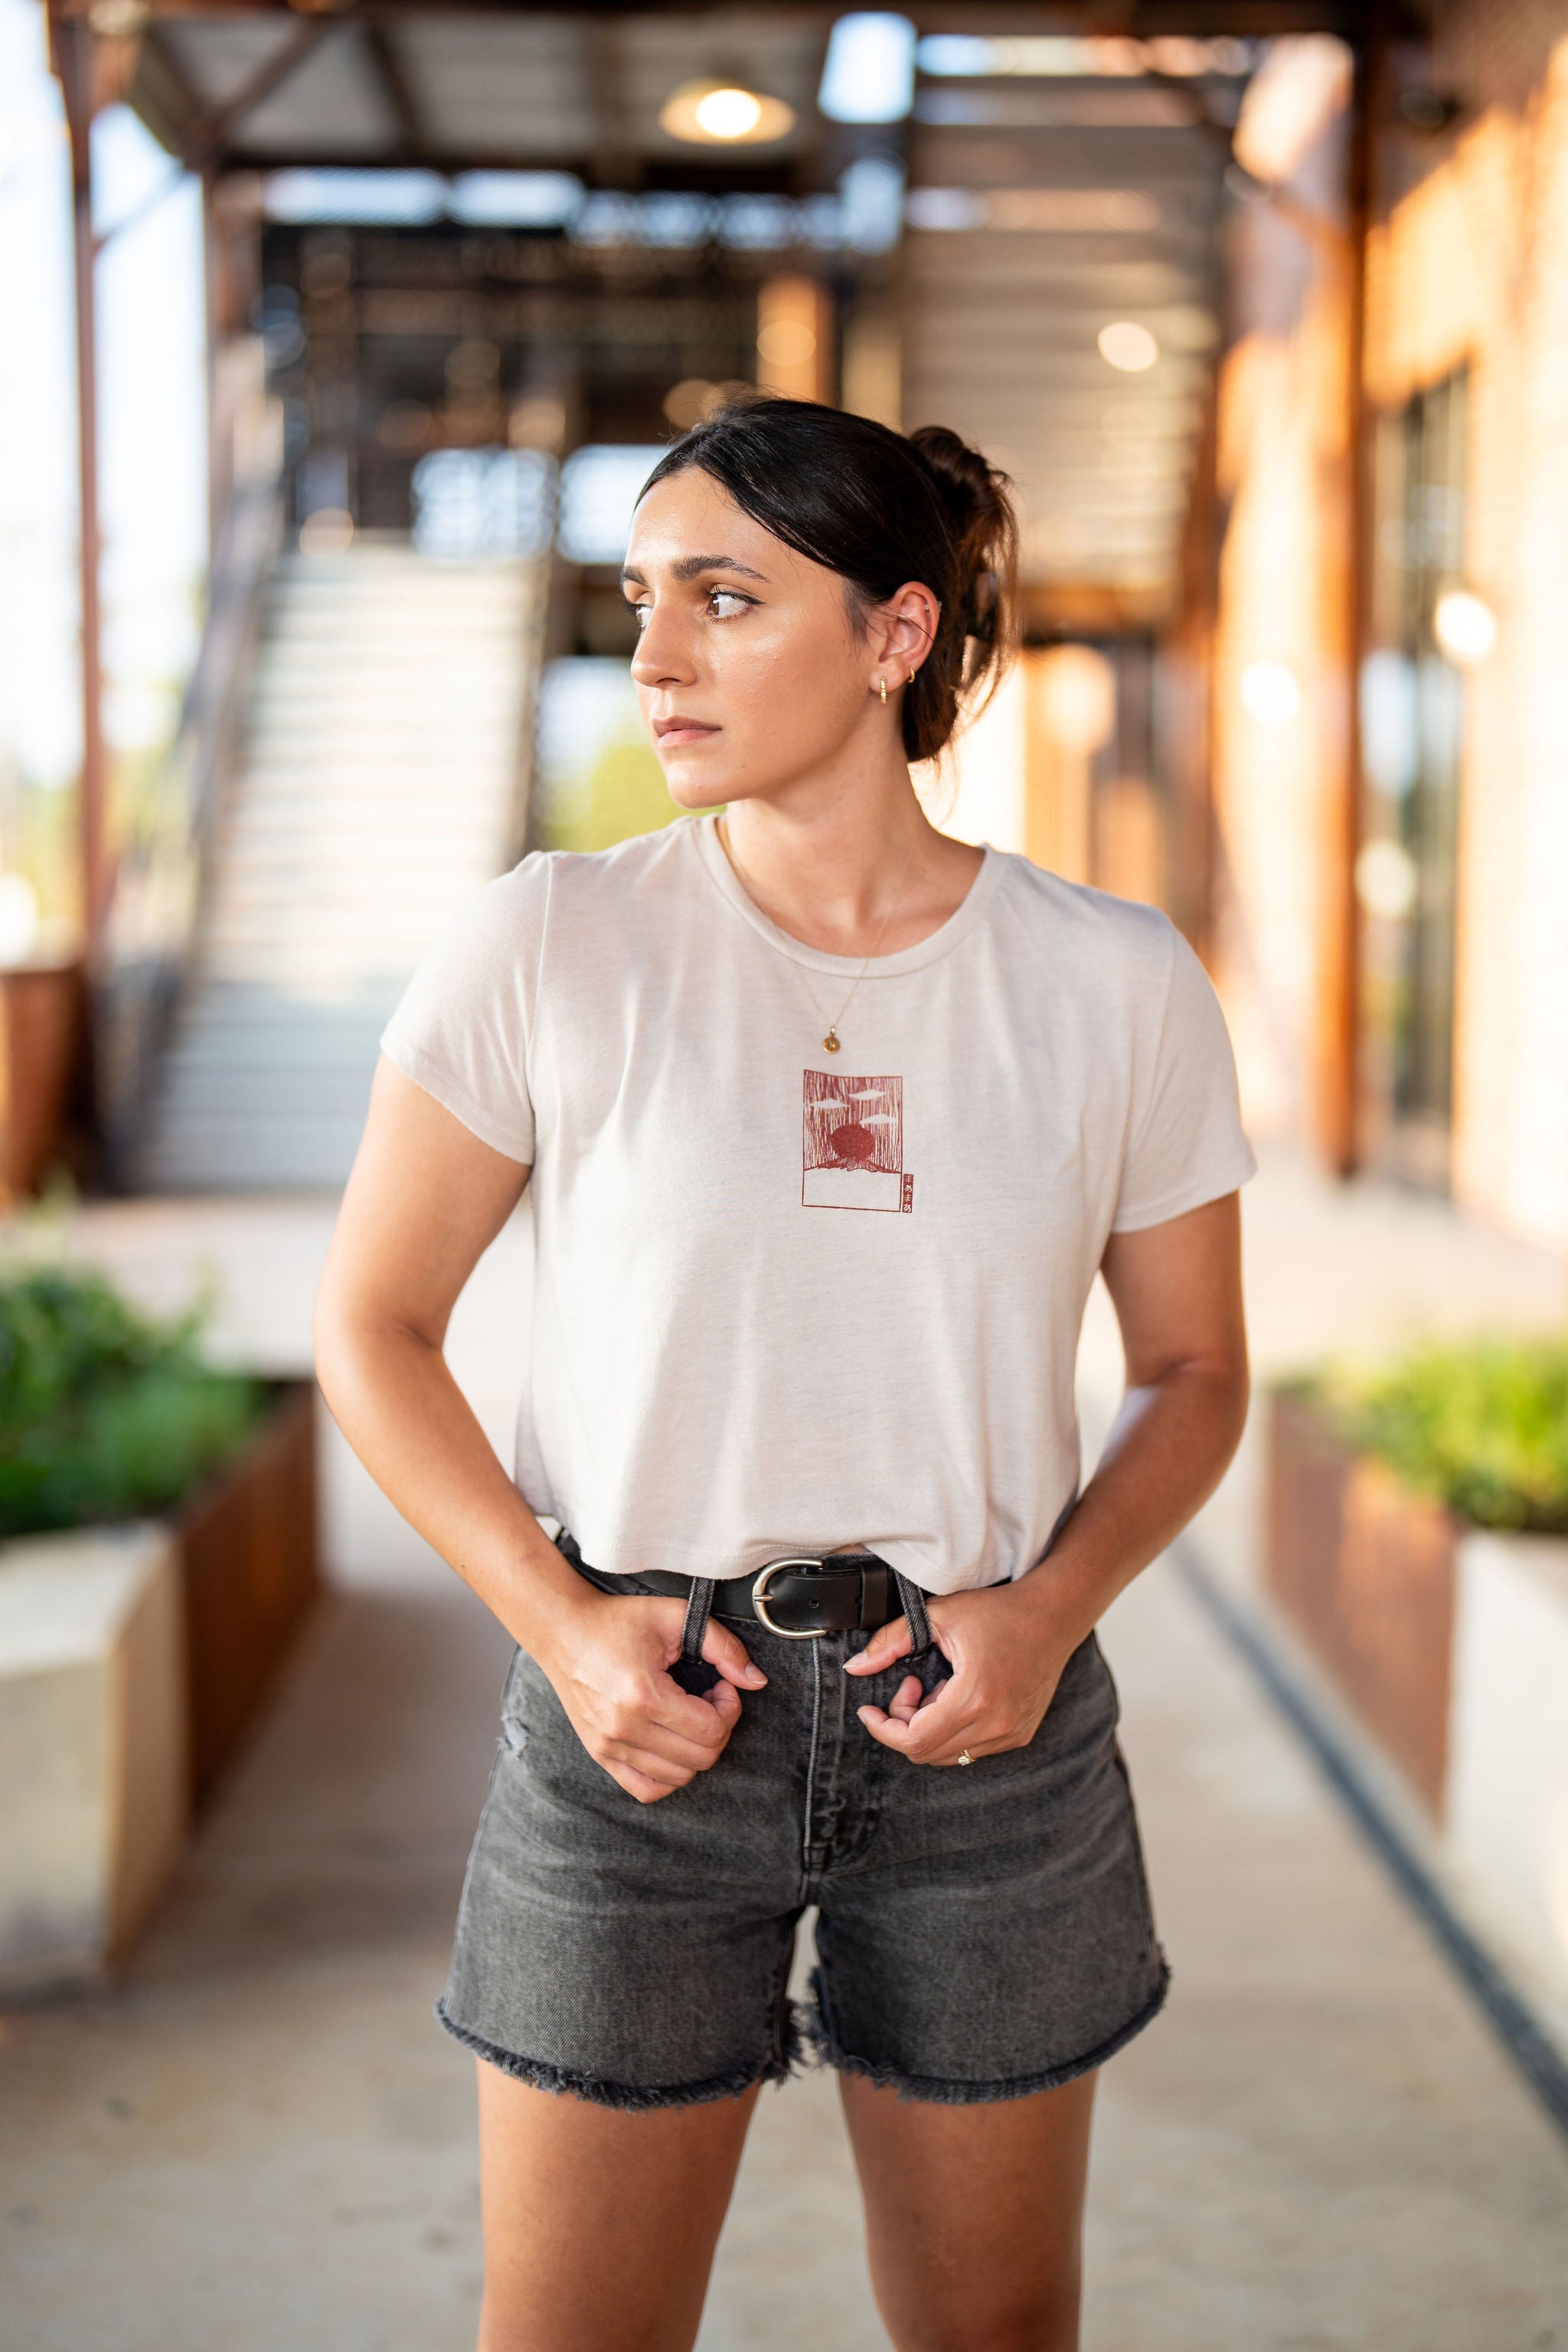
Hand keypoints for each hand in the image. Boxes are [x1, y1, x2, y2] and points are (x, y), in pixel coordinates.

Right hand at [531, 1589, 765, 1803]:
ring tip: (687, 1716)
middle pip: (701, 1758)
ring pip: (679, 1778)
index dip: (730, 1708)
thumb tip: (756, 1680)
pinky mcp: (601, 1756)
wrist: (564, 1631)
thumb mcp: (676, 1617)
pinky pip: (647, 1790)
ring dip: (696, 1750)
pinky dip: (669, 1775)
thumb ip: (724, 1647)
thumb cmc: (617, 1621)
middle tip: (707, 1698)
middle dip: (718, 1728)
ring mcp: (609, 1748)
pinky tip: (671, 1743)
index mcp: (643, 1696)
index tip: (720, 1685)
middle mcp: (624, 1729)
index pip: (712, 1730)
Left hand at [844, 1577, 1081, 1765]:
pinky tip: (956, 1696)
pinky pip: (972, 1749)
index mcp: (975, 1698)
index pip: (915, 1742)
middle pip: (928, 1753)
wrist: (1054, 1616)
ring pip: (949, 1755)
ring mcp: (1012, 1734)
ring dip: (929, 1728)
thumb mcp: (938, 1616)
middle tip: (909, 1684)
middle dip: (904, 1724)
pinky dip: (952, 1730)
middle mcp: (997, 1725)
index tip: (868, 1709)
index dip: (883, 1729)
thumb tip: (855, 1668)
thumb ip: (891, 1642)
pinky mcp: (1020, 1734)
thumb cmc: (999, 1612)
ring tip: (936, 1687)